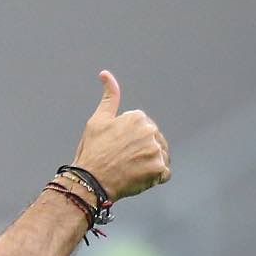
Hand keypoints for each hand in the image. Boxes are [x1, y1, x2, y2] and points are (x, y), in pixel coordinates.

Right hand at [71, 70, 170, 200]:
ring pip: (160, 157)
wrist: (90, 181)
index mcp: (137, 117)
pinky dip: (154, 178)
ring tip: (131, 170)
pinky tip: (139, 178)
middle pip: (155, 142)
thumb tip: (106, 74)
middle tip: (124, 162)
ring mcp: (155, 150)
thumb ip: (109, 97)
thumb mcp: (98, 120)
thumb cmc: (92, 152)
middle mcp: (149, 131)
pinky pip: (164, 174)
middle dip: (143, 152)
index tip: (118, 149)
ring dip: (150, 164)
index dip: (131, 142)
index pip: (144, 130)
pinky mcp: (158, 169)